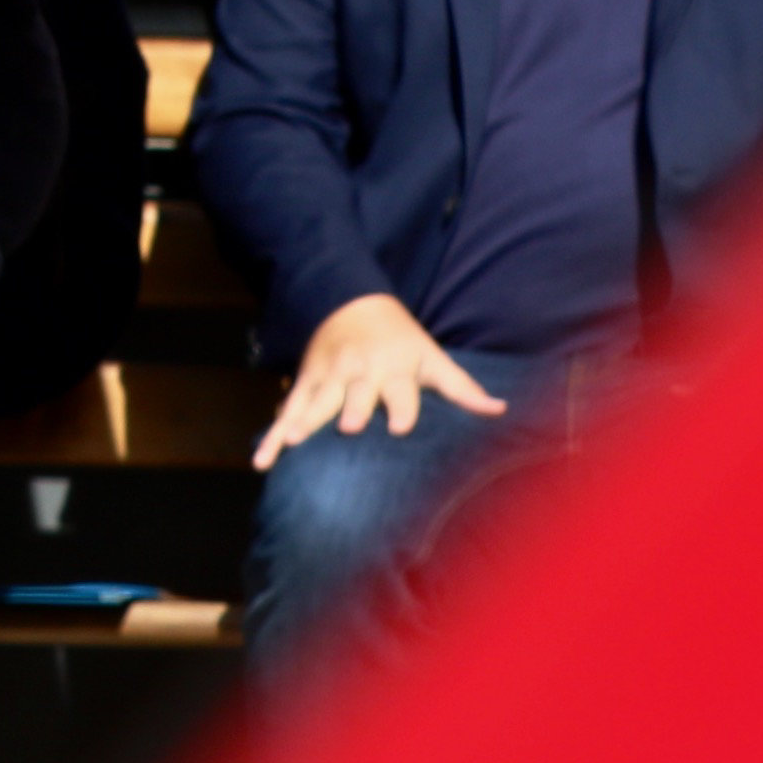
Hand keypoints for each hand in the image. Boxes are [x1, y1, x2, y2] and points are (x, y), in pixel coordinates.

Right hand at [252, 291, 508, 465]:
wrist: (350, 302)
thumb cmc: (400, 339)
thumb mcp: (432, 357)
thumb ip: (462, 387)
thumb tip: (500, 409)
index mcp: (393, 368)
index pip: (400, 390)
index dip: (401, 408)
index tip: (400, 428)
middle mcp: (359, 372)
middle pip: (354, 393)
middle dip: (349, 409)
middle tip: (347, 427)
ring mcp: (328, 377)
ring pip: (314, 401)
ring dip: (302, 420)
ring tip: (292, 442)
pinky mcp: (305, 381)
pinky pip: (287, 409)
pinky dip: (273, 434)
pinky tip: (262, 460)